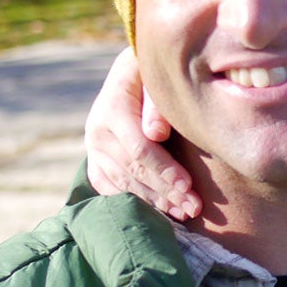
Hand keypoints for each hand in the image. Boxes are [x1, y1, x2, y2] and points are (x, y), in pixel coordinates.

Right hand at [85, 47, 197, 219]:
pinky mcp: (95, 160)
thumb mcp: (156, 78)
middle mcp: (97, 130)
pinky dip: (133, 201)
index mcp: (112, 107)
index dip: (164, 169)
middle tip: (193, 207)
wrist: (130, 74)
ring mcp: (93, 147)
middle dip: (165, 191)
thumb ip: (157, 103)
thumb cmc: (153, 74)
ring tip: (184, 212)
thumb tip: (156, 133)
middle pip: (133, 170)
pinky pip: (109, 187)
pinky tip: (159, 212)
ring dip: (154, 201)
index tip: (188, 185)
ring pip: (122, 183)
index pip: (138, 148)